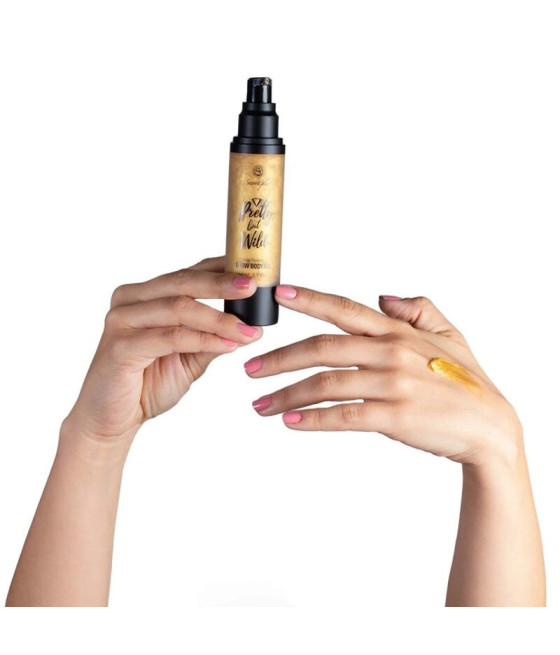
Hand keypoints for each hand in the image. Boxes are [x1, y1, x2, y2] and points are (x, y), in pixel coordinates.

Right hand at [63, 256, 261, 444]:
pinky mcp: (120, 345)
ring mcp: (121, 320)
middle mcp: (130, 299)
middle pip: (183, 282)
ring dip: (219, 319)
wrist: (113, 420)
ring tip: (247, 330)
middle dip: (222, 284)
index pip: (188, 273)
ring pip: (178, 308)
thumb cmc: (147, 384)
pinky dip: (203, 340)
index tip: (254, 273)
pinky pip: (171, 337)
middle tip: (253, 289)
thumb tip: (250, 324)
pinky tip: (227, 345)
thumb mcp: (190, 357)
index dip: (222, 270)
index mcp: (146, 295)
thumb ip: (212, 336)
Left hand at [245, 286, 521, 466]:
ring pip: (326, 384)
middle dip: (280, 358)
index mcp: (397, 331)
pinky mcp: (394, 417)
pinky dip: (313, 419)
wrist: (490, 427)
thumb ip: (418, 309)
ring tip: (259, 405)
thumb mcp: (450, 334)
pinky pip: (344, 416)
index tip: (277, 295)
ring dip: (287, 394)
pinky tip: (290, 422)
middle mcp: (391, 352)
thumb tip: (383, 296)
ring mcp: (392, 384)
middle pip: (322, 349)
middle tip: (249, 369)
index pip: (344, 309)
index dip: (309, 300)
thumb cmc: (466, 380)